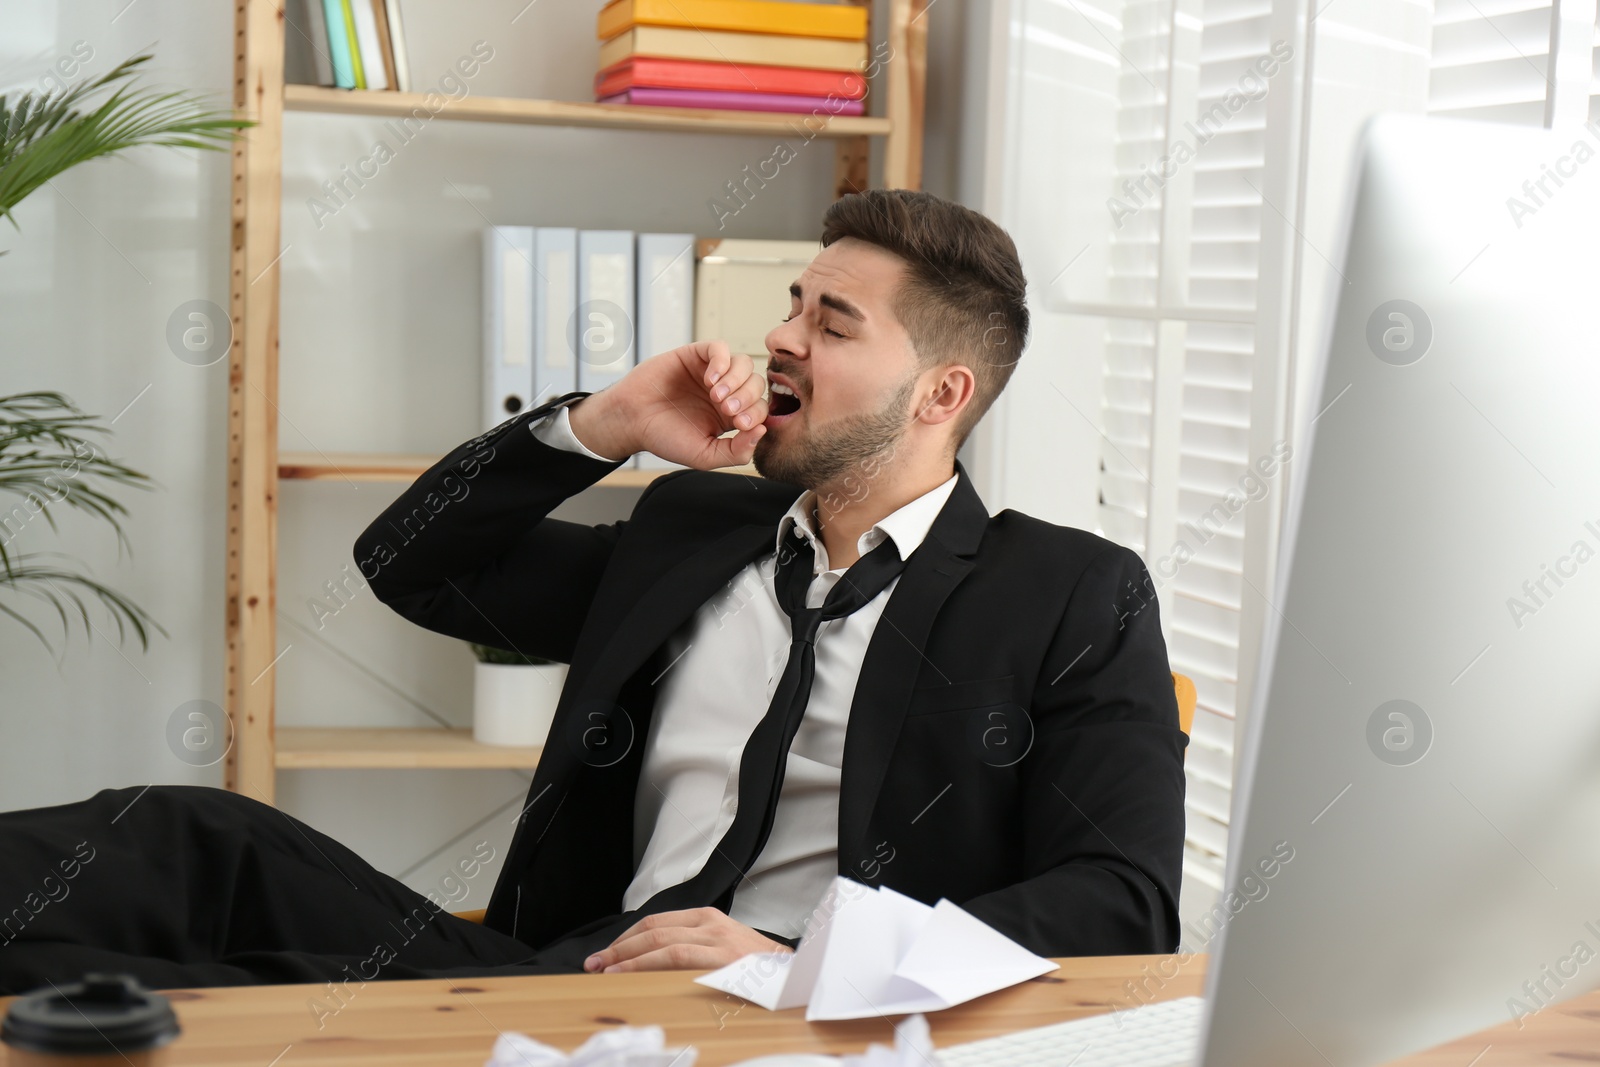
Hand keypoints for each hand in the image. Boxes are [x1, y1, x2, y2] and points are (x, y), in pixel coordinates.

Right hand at [568, 339, 768, 469]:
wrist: (631, 420)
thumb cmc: (664, 437)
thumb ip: (736, 451)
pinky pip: (720, 348)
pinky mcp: (696, 355)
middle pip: (756, 384)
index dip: (756, 415)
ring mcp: (711, 372)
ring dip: (736, 380)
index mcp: (731, 416)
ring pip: (743, 364)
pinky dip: (721, 362)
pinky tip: (710, 379)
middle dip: (746, 398)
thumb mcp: (704, 455)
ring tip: (716, 395)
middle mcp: (726, 392)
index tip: (738, 425)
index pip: (760, 409)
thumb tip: (763, 432)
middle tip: (726, 410)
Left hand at [581, 907, 793, 972]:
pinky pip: (675, 958)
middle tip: (595, 963)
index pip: (657, 922)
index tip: (607, 954)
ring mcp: (716, 940)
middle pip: (652, 930)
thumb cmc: (759, 970)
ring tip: (604, 971)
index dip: (627, 938)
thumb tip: (650, 965)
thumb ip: (694, 950)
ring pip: (659, 942)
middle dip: (618, 947)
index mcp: (708, 918)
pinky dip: (645, 965)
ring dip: (625, 957)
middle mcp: (710, 924)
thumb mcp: (725, 950)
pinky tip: (628, 974)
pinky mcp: (722, 958)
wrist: (797, 977)